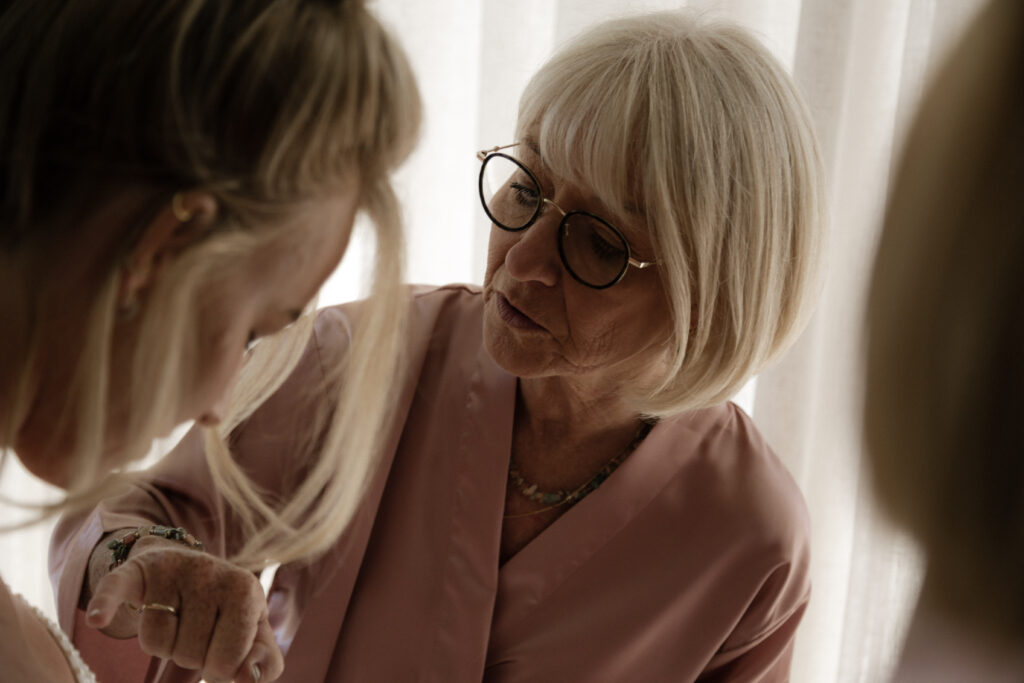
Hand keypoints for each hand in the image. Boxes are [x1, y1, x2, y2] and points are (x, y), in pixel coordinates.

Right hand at [84, 539, 283, 682]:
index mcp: (246, 591)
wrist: (187, 569)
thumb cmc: (224, 611)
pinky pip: (117, 590)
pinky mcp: (137, 571)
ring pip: (156, 642)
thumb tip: (248, 679)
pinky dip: (106, 605)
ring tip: (174, 618)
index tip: (220, 647)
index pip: (226, 663)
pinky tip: (99, 618)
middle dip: (189, 655)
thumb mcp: (253, 632)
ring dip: (162, 644)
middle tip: (194, 629)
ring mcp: (173, 569)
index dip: (217, 667)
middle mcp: (212, 573)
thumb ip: (264, 662)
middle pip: (188, 654)